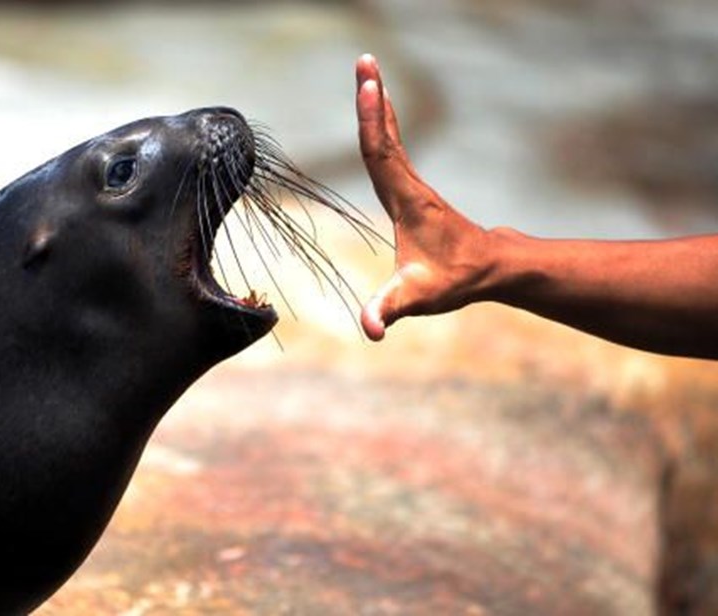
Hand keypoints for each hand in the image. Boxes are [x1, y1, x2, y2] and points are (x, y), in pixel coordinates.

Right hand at [356, 54, 493, 340]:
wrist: (488, 268)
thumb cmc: (452, 280)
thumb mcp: (418, 297)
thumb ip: (390, 310)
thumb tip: (370, 331)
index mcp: (406, 200)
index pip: (382, 153)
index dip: (371, 121)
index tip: (368, 85)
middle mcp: (409, 184)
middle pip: (384, 132)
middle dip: (373, 96)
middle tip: (364, 59)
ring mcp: (411, 183)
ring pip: (389, 135)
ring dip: (376, 102)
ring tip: (366, 71)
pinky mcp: (411, 188)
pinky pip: (391, 146)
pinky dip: (381, 122)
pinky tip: (378, 108)